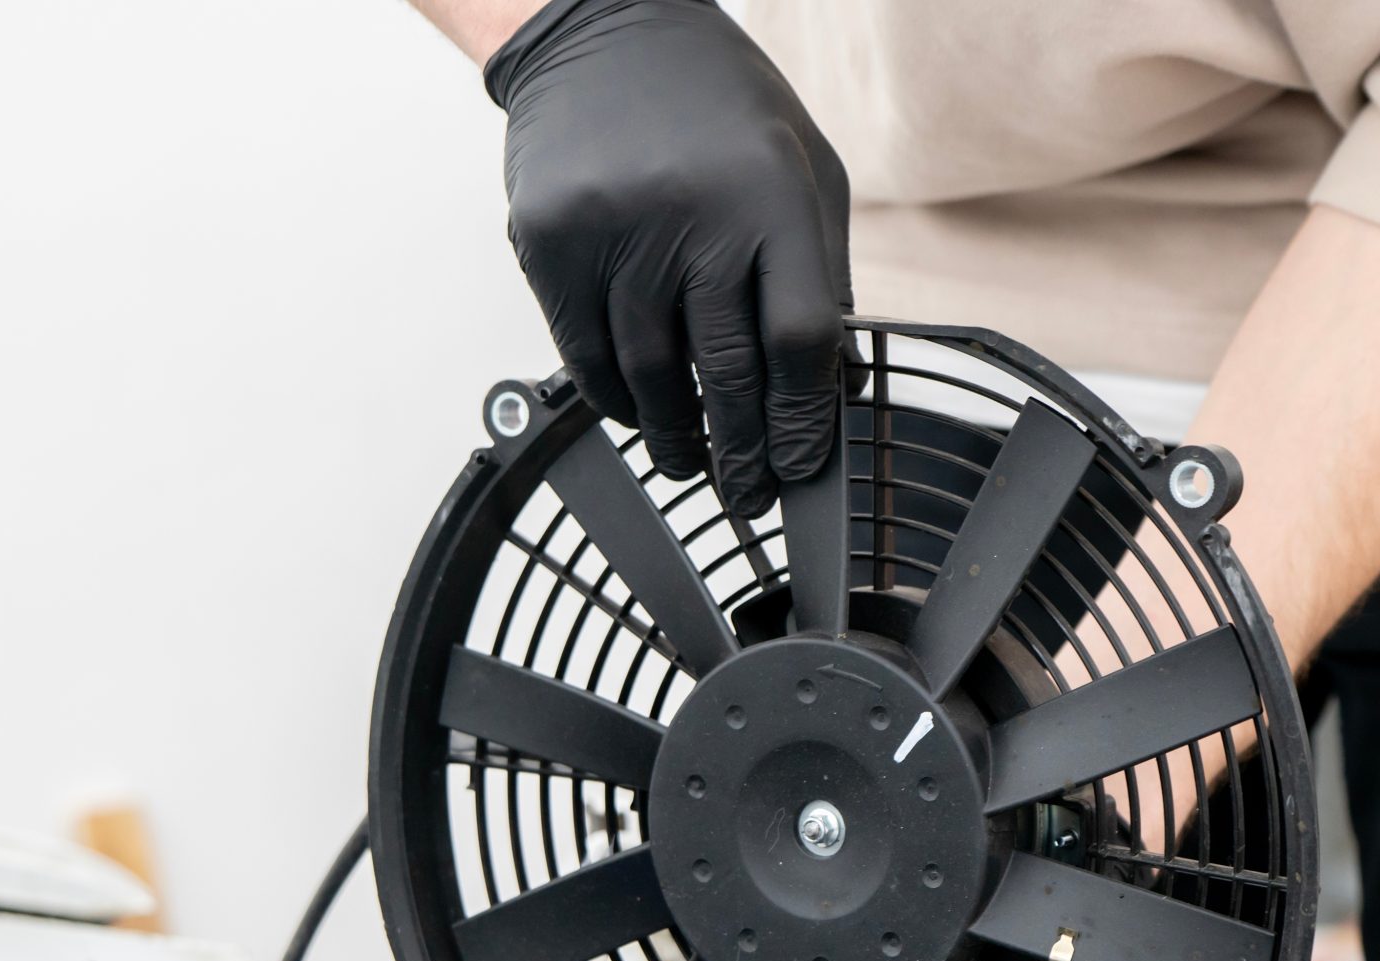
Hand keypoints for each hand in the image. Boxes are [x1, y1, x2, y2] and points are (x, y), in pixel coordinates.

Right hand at [484, 0, 848, 516]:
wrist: (603, 31)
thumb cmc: (718, 107)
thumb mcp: (801, 167)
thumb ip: (820, 272)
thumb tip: (829, 391)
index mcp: (771, 196)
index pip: (799, 343)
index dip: (804, 423)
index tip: (802, 468)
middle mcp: (693, 214)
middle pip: (724, 375)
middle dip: (742, 453)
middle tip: (748, 496)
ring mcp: (613, 230)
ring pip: (649, 378)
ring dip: (674, 437)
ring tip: (689, 463)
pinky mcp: (550, 242)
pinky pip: (586, 355)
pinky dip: (616, 400)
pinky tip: (639, 415)